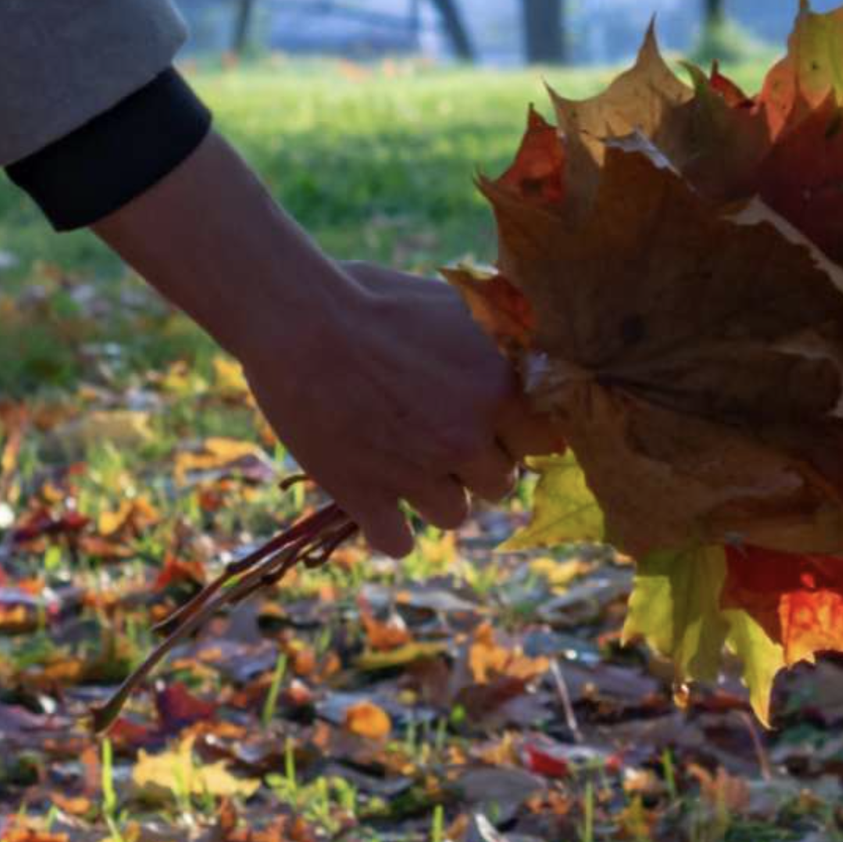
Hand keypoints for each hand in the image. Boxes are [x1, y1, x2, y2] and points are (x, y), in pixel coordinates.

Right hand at [239, 261, 557, 555]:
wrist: (296, 318)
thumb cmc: (374, 298)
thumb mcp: (456, 304)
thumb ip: (501, 341)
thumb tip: (533, 354)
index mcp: (499, 387)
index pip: (545, 442)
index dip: (517, 433)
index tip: (493, 421)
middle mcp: (467, 437)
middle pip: (501, 484)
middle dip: (475, 464)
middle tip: (438, 434)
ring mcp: (418, 473)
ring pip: (454, 516)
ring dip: (436, 495)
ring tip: (406, 461)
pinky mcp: (366, 496)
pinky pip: (399, 543)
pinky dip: (390, 528)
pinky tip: (377, 499)